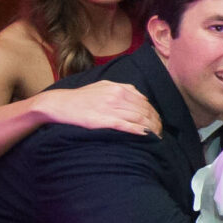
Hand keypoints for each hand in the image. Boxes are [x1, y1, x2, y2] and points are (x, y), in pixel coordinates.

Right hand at [36, 79, 161, 136]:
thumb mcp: (103, 86)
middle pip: (145, 110)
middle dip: (156, 122)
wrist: (61, 104)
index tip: (158, 121)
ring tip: (157, 136)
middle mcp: (117, 96)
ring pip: (139, 118)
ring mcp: (111, 108)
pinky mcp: (104, 120)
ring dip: (151, 128)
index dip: (154, 113)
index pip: (144, 102)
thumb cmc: (82, 97)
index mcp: (119, 88)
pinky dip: (138, 130)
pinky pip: (126, 125)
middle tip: (161, 131)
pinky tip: (146, 135)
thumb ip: (122, 89)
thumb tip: (141, 97)